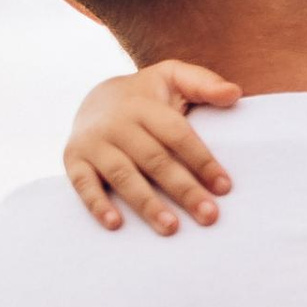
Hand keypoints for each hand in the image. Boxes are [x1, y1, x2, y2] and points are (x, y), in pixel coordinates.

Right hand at [64, 63, 241, 236]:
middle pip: (154, 160)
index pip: (177, 135)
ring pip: (123, 176)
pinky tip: (116, 224)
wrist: (95, 98)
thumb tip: (234, 93)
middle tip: (209, 216)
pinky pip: (83, 185)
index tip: (224, 187)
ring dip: (147, 204)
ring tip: (172, 228)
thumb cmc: (146, 95)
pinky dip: (97, 204)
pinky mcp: (73, 160)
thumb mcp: (173, 77)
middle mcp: (117, 123)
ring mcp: (93, 143)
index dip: (201, 161)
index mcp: (144, 105)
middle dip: (183, 189)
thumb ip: (204, 83)